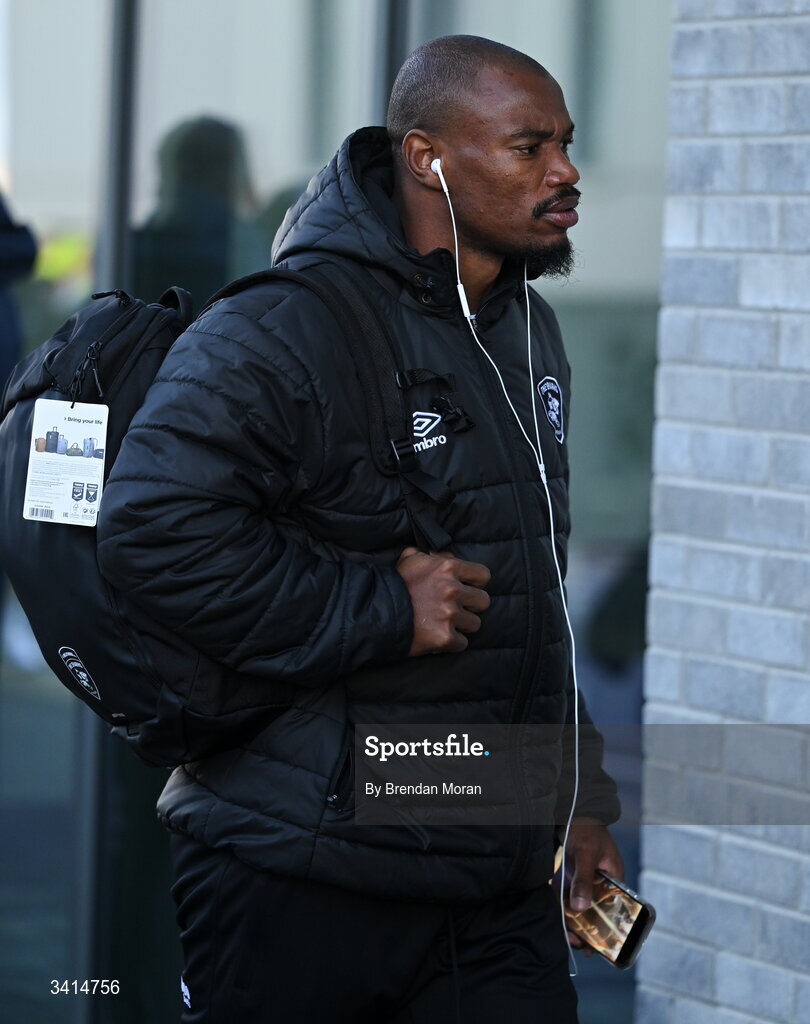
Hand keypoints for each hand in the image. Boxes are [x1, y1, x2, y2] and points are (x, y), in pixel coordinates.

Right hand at [396, 547, 490, 655]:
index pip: (483, 576)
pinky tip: (438, 637)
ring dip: (462, 625)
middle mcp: (452, 590)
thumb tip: (444, 557)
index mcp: (447, 568)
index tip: (466, 589)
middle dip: (470, 606)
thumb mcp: (409, 559)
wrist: (374, 614)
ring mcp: (449, 615)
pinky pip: (462, 643)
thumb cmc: (393, 585)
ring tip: (444, 623)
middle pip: (483, 601)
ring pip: (475, 623)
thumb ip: (430, 556)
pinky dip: (452, 643)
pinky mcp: (445, 638)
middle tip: (455, 608)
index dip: (475, 583)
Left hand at [562, 817, 623, 953]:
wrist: (571, 810)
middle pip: (598, 910)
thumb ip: (584, 880)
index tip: (596, 946)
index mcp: (615, 878)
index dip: (606, 929)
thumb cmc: (586, 829)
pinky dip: (567, 905)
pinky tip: (560, 917)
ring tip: (568, 936)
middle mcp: (603, 882)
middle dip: (588, 928)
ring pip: (584, 905)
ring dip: (576, 920)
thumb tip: (581, 908)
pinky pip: (571, 894)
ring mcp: (588, 878)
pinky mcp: (575, 874)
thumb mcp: (586, 855)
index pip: (614, 909)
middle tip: (578, 944)